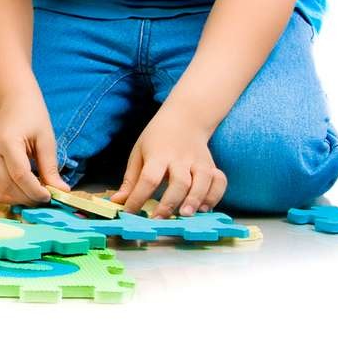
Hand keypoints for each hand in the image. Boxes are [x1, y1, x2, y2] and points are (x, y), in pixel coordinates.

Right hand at [0, 89, 64, 204]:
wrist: (12, 101)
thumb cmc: (32, 115)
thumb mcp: (46, 139)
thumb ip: (51, 167)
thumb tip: (61, 191)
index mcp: (6, 142)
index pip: (20, 176)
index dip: (36, 191)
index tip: (51, 196)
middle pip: (7, 188)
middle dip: (28, 198)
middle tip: (46, 198)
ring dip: (18, 200)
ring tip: (35, 194)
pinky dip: (10, 194)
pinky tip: (25, 189)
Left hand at [112, 105, 226, 217]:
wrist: (185, 118)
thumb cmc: (157, 138)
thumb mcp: (139, 153)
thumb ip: (130, 180)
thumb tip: (117, 202)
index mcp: (158, 154)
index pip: (149, 178)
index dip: (139, 197)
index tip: (130, 212)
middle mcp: (181, 158)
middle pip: (179, 181)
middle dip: (170, 202)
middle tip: (160, 218)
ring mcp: (199, 161)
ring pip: (202, 182)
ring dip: (195, 200)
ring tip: (185, 215)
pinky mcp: (212, 166)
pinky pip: (219, 181)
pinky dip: (215, 195)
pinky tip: (204, 207)